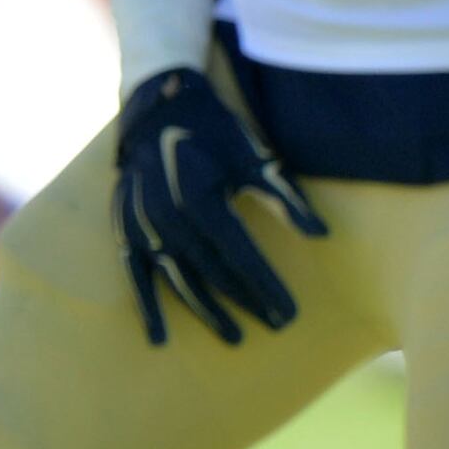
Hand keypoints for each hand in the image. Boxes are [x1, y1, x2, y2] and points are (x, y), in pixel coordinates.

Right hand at [111, 67, 328, 345]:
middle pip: (213, 273)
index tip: (290, 313)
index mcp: (202, 200)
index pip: (241, 256)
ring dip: (207, 311)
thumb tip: (322, 235)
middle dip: (246, 301)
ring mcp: (143, 226)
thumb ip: (284, 198)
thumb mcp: (254, 158)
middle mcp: (169, 218)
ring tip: (234, 337)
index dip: (265, 287)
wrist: (159, 109)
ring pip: (178, 280)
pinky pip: (135, 275)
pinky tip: (159, 339)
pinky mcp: (125, 228)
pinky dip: (147, 307)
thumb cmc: (215, 133)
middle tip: (276, 326)